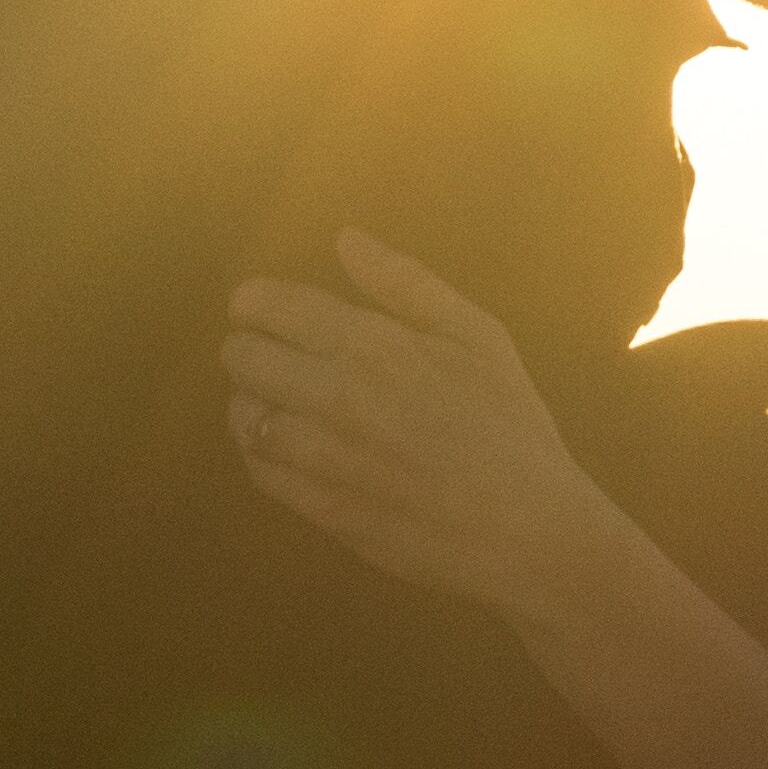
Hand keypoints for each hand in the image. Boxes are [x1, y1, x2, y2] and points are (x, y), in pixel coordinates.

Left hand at [223, 229, 620, 617]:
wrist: (526, 529)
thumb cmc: (508, 424)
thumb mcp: (477, 335)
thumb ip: (406, 283)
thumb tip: (345, 239)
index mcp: (371, 343)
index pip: (269, 306)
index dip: (253, 302)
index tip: (260, 308)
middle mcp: (333, 395)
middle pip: (241, 356)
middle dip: (249, 347)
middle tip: (275, 356)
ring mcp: (320, 457)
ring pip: (242, 415)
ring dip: (252, 401)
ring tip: (281, 402)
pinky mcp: (317, 507)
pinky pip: (258, 469)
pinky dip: (260, 450)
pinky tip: (289, 446)